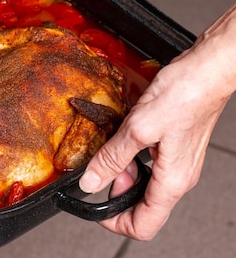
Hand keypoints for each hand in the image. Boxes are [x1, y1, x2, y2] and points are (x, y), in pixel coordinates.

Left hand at [79, 4, 235, 239]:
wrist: (205, 71)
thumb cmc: (184, 95)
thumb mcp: (138, 128)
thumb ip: (112, 158)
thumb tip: (90, 182)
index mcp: (172, 181)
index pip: (143, 225)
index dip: (115, 222)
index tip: (94, 207)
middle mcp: (178, 178)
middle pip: (141, 206)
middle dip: (116, 191)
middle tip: (104, 167)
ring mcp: (177, 164)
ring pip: (143, 184)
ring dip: (123, 172)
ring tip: (115, 148)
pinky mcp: (173, 149)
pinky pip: (148, 165)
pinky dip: (131, 157)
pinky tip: (124, 137)